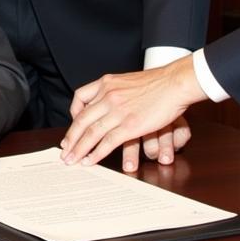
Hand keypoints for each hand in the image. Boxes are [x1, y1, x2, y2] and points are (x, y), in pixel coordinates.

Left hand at [61, 57, 205, 168]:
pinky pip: (108, 142)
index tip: (72, 126)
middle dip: (71, 137)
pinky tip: (90, 161)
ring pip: (91, 132)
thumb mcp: (128, 80)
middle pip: (82, 119)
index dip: (73, 114)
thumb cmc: (157, 82)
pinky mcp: (130, 125)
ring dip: (79, 149)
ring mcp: (118, 111)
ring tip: (71, 160)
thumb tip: (107, 100)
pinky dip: (96, 153)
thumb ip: (115, 90)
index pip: (80, 97)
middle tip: (64, 150)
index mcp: (106, 83)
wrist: (175, 83)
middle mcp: (107, 96)